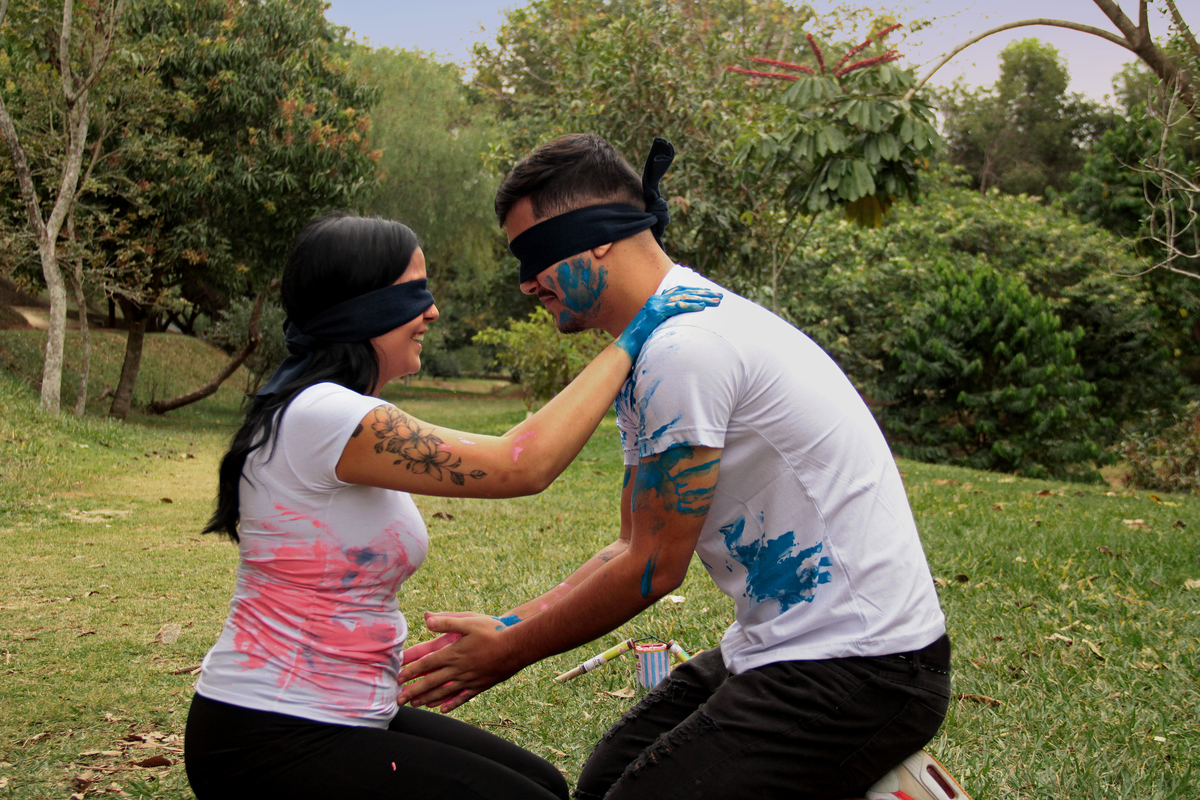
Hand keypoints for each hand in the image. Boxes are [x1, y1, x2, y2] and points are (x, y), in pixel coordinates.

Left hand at [396, 612, 524, 712]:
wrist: (516, 648)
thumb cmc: (492, 632)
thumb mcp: (469, 621)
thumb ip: (447, 621)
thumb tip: (426, 619)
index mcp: (453, 654)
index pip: (426, 664)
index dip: (411, 672)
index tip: (398, 679)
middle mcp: (458, 670)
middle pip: (431, 683)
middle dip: (413, 691)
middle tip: (399, 700)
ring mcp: (469, 680)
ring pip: (444, 693)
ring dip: (427, 699)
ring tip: (415, 704)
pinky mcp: (479, 686)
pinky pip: (462, 698)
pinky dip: (451, 704)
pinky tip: (443, 709)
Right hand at [614, 286, 721, 359]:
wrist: (626, 347)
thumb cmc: (641, 341)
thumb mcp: (656, 327)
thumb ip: (666, 320)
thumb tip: (679, 324)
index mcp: (656, 300)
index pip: (680, 291)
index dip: (696, 291)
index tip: (710, 293)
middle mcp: (656, 299)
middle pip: (684, 292)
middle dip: (703, 293)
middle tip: (720, 296)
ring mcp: (655, 305)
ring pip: (683, 297)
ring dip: (702, 298)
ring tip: (716, 301)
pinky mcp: (655, 312)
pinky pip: (677, 307)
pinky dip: (691, 305)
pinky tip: (703, 307)